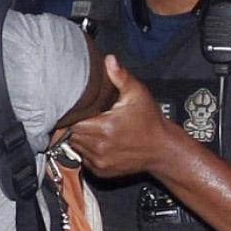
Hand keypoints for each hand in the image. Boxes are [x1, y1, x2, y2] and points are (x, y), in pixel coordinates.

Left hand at [68, 56, 169, 177]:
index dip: (68, 116)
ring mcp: (99, 161)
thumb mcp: (137, 94)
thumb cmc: (150, 121)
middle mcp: (99, 147)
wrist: (162, 150)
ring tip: (89, 127)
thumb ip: (121, 76)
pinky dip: (86, 150)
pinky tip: (97, 140)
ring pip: (75, 147)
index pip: (71, 123)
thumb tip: (109, 60)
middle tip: (80, 116)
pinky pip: (83, 159)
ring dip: (78, 138)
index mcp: (104, 127)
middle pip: (70, 135)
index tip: (71, 109)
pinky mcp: (101, 171)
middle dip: (72, 126)